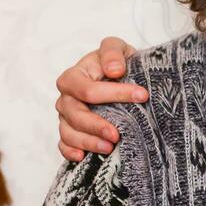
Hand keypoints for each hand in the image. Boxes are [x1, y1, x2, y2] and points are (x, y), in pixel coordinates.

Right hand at [55, 37, 145, 160]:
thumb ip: (112, 53)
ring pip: (68, 132)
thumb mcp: (118, 48)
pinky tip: (84, 157)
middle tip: (117, 135)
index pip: (88, 90)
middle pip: (75, 114)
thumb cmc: (116, 62)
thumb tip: (114, 70)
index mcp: (74, 76)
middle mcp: (66, 97)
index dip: (114, 94)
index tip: (142, 96)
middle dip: (96, 125)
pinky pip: (63, 144)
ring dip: (87, 142)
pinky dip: (70, 151)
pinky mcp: (70, 130)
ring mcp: (66, 115)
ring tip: (109, 148)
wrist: (120, 75)